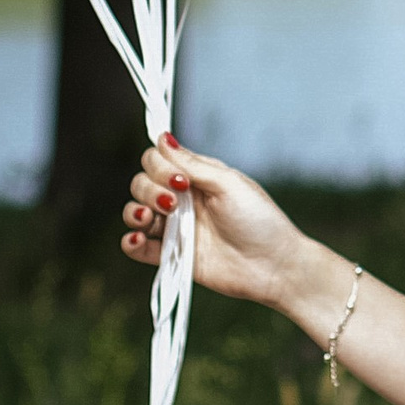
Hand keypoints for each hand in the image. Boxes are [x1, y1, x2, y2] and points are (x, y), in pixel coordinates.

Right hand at [121, 136, 307, 309]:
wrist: (273, 266)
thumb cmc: (259, 221)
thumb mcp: (228, 184)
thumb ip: (192, 164)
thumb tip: (161, 137)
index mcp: (196, 177)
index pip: (158, 160)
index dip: (159, 166)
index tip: (179, 180)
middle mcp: (182, 200)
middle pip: (142, 184)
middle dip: (149, 189)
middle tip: (173, 202)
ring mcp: (175, 229)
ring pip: (135, 212)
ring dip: (135, 212)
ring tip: (150, 218)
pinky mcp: (172, 257)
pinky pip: (137, 248)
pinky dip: (130, 242)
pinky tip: (139, 239)